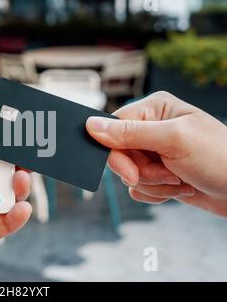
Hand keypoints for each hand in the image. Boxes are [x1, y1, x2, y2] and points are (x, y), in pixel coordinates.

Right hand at [86, 91, 226, 217]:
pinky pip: (137, 187)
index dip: (116, 153)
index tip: (131, 172)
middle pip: (118, 153)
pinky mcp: (156, 173)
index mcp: (153, 109)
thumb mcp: (173, 140)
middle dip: (141, 171)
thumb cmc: (219, 157)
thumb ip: (129, 132)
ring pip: (127, 173)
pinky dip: (155, 193)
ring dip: (152, 183)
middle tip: (167, 175)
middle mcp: (150, 128)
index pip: (113, 128)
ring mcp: (153, 152)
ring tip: (179, 180)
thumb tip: (90, 125)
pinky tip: (178, 188)